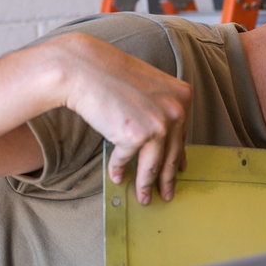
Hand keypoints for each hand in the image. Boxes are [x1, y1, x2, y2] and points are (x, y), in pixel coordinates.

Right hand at [51, 33, 193, 204]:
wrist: (84, 68)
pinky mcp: (135, 136)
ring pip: (154, 165)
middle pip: (173, 154)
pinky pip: (126, 160)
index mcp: (182, 96)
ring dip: (146, 185)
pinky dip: (118, 169)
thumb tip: (164, 140)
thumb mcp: (148, 86)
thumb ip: (160, 108)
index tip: (180, 170)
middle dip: (168, 179)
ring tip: (144, 198)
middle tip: (167, 194)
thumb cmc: (110, 73)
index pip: (182, 134)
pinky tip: (115, 175)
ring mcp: (158, 124)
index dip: (179, 156)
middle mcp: (176, 110)